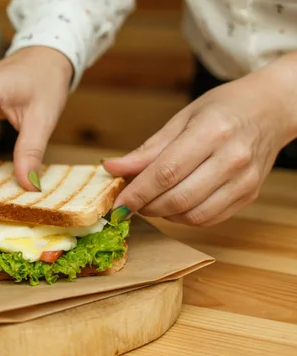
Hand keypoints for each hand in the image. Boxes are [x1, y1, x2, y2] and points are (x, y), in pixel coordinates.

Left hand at [104, 52, 296, 225]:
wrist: (271, 109)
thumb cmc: (223, 109)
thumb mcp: (182, 119)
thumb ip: (148, 149)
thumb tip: (112, 168)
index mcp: (212, 132)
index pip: (166, 173)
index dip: (137, 193)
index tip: (117, 205)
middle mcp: (232, 158)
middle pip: (178, 198)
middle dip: (146, 206)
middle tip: (131, 203)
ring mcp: (244, 180)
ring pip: (193, 215)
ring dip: (164, 214)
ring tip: (152, 201)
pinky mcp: (249, 195)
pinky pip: (209, 219)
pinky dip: (184, 218)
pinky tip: (175, 204)